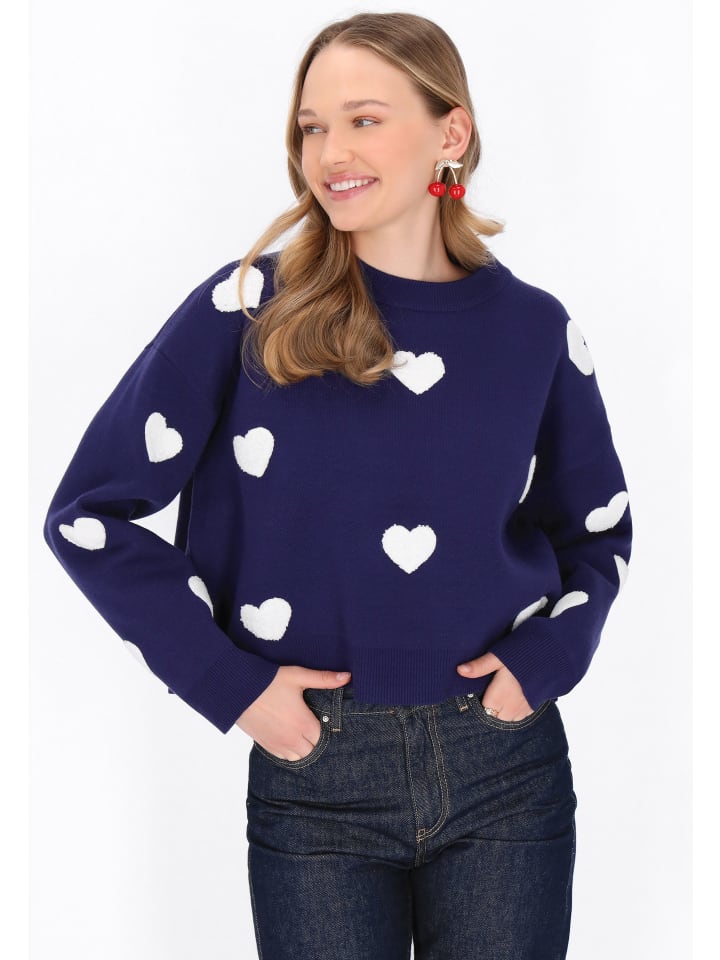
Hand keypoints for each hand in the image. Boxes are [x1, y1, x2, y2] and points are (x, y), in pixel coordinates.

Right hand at [235, 665, 350, 759]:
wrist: (237, 690)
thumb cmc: (268, 681)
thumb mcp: (298, 676)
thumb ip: (323, 679)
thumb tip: (347, 677)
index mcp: (303, 723)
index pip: (323, 737)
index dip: (323, 728)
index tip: (319, 717)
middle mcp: (292, 739)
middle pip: (313, 750)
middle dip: (314, 739)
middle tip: (310, 723)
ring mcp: (277, 745)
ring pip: (298, 756)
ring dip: (302, 747)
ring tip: (299, 730)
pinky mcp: (265, 746)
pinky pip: (283, 757)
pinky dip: (288, 750)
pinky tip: (287, 735)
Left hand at [457, 653, 533, 720]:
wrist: (550, 656)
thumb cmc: (521, 656)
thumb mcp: (497, 657)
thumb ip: (479, 666)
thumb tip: (459, 670)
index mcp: (498, 698)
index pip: (483, 711)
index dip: (480, 702)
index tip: (481, 692)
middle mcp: (511, 708)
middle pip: (494, 718)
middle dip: (491, 709)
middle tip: (491, 692)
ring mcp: (523, 710)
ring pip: (507, 719)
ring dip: (503, 711)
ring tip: (503, 695)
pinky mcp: (533, 708)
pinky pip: (520, 716)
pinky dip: (515, 710)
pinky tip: (515, 697)